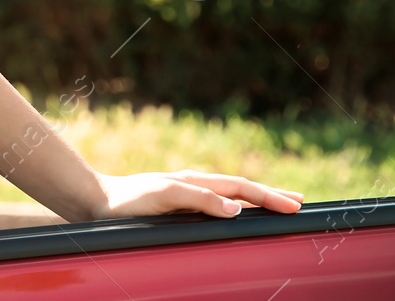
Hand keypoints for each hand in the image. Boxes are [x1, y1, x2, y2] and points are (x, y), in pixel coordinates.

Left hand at [86, 170, 303, 220]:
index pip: (241, 188)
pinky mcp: (176, 205)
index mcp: (194, 181)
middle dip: (270, 195)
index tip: (296, 206)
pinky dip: (234, 207)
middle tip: (298, 202)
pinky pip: (215, 205)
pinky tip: (237, 213)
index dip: (269, 197)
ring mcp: (185, 195)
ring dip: (255, 200)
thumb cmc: (127, 201)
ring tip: (276, 205)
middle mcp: (192, 185)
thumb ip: (200, 200)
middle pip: (240, 189)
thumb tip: (238, 208)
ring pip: (229, 196)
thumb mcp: (164, 197)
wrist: (96, 202)